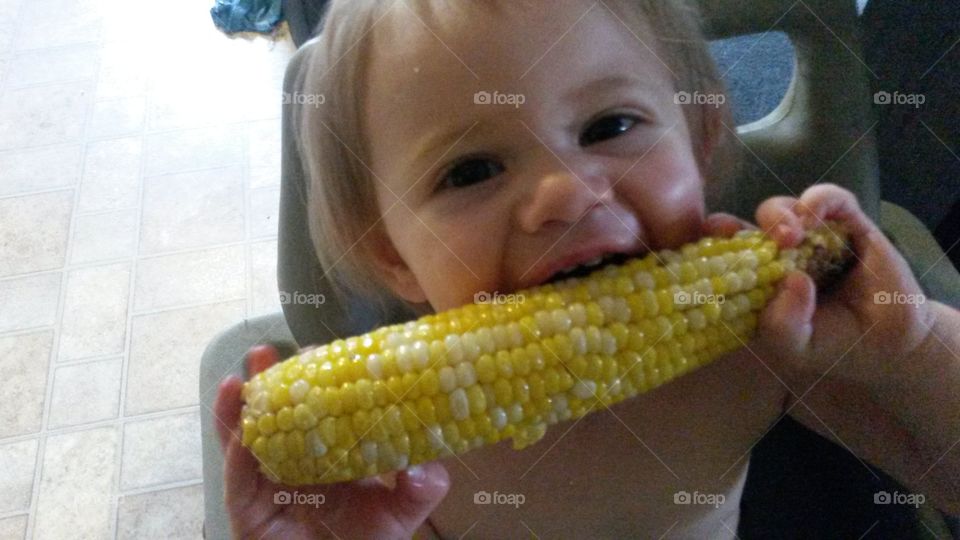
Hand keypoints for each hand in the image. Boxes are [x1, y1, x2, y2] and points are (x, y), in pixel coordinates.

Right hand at [214, 344, 450, 538]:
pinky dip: (236, 453)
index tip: (321, 349)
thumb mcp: (401, 513)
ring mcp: (267, 483)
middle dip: (274, 380)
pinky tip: (239, 431)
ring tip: (243, 374)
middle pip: (280, 412)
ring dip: (241, 406)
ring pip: (248, 437)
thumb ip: (422, 487)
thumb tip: (429, 463)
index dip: (318, 377)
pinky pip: (238, 479)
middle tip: (272, 352)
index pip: (321, 406)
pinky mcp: (246, 509)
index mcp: (330, 452)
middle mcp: (295, 460)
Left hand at [702, 183, 935, 394]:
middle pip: (746, 227)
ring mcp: (812, 237)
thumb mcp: (796, 347)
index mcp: (757, 281)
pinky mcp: (849, 224)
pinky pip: (830, 198)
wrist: (890, 344)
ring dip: (778, 216)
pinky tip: (814, 218)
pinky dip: (818, 200)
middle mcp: (778, 255)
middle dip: (738, 225)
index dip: (708, 244)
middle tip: (745, 242)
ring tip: (789, 237)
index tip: (705, 242)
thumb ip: (781, 326)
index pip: (722, 255)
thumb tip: (792, 281)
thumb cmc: (832, 345)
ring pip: (783, 208)